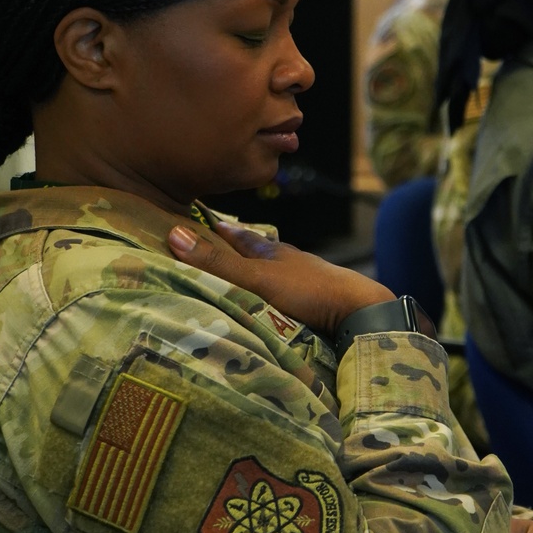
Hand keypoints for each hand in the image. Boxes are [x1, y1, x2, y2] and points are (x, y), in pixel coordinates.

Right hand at [168, 219, 394, 336]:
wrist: (358, 310)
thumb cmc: (306, 289)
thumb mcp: (255, 277)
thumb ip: (218, 262)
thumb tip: (174, 234)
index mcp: (272, 251)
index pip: (240, 236)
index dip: (221, 230)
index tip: (205, 221)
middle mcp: (288, 261)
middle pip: (259, 251)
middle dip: (239, 248)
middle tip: (221, 241)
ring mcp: (305, 280)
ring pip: (276, 271)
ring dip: (259, 271)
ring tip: (246, 270)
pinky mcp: (316, 301)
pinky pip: (288, 293)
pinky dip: (275, 292)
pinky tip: (276, 299)